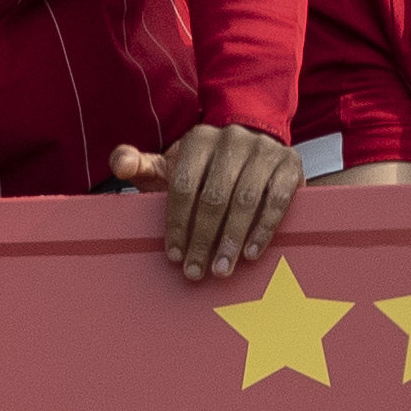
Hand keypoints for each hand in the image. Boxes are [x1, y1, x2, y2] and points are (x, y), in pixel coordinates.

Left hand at [114, 122, 301, 280]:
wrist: (257, 142)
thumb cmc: (207, 166)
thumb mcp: (174, 163)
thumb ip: (142, 165)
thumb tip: (119, 164)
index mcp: (199, 140)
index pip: (183, 185)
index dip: (177, 223)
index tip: (175, 255)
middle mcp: (232, 139)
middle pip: (213, 196)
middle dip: (203, 238)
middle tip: (196, 271)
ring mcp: (264, 150)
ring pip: (245, 200)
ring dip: (231, 240)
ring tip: (221, 269)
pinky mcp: (290, 164)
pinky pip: (277, 200)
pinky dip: (263, 229)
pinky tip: (251, 253)